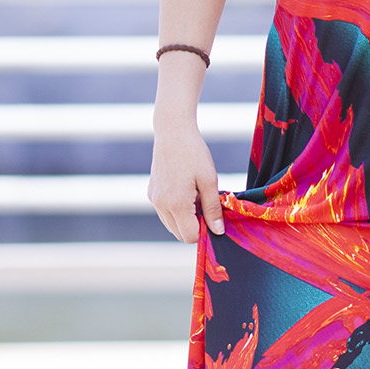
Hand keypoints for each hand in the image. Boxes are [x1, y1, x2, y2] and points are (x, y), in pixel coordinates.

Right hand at [148, 123, 225, 241]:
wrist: (172, 132)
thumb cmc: (194, 153)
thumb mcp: (209, 180)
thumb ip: (213, 209)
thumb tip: (218, 232)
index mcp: (176, 204)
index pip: (190, 236)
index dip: (204, 230)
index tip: (212, 215)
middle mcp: (161, 205)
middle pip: (179, 234)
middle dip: (194, 226)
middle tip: (205, 204)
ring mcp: (154, 199)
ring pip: (171, 225)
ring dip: (185, 219)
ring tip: (196, 196)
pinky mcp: (151, 193)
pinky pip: (165, 213)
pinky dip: (176, 210)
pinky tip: (185, 191)